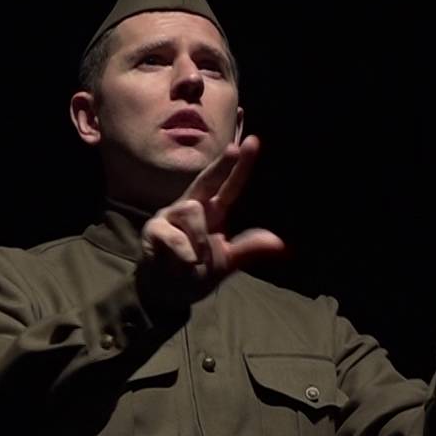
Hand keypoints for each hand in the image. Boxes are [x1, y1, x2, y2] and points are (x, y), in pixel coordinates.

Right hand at [137, 135, 285, 307]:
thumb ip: (248, 248)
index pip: (229, 186)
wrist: (167, 293)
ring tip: (197, 260)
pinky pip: (172, 234)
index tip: (252, 142)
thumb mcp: (227, 261)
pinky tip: (185, 261)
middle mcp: (192, 207)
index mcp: (213, 211)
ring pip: (190, 209)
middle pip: (206, 180)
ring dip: (198, 237)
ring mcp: (170, 216)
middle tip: (234, 149)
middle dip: (221, 166)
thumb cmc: (196, 271)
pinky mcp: (154, 230)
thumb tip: (281, 243)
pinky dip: (182, 250)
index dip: (240, 166)